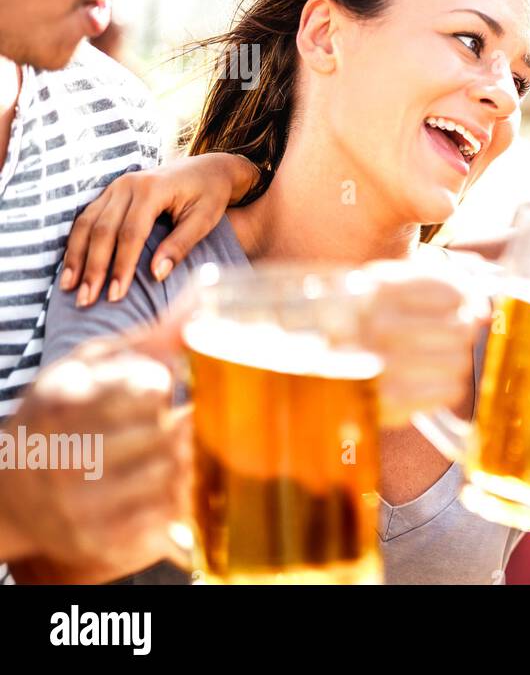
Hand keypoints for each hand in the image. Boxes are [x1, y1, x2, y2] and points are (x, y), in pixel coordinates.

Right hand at [0, 340, 189, 582]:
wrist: (11, 494)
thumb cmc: (62, 414)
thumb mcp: (89, 366)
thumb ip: (151, 335)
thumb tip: (208, 291)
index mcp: (64, 404)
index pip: (151, 388)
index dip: (164, 388)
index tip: (159, 389)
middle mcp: (66, 456)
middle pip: (168, 433)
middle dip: (182, 425)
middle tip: (178, 422)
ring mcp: (79, 504)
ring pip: (173, 473)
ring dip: (185, 460)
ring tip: (171, 450)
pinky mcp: (96, 540)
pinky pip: (165, 516)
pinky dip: (176, 498)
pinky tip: (162, 485)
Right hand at [60, 152, 259, 306]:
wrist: (207, 169)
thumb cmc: (210, 196)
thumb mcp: (204, 220)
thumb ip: (180, 245)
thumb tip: (156, 275)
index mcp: (152, 189)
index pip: (131, 233)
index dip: (121, 266)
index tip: (115, 296)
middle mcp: (128, 185)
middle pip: (102, 230)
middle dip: (93, 267)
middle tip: (86, 300)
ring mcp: (115, 186)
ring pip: (86, 223)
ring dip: (76, 257)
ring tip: (69, 287)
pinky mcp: (110, 192)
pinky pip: (86, 218)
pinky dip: (77, 243)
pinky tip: (73, 265)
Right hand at [358, 259, 491, 427]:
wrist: (299, 371)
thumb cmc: (354, 323)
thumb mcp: (380, 288)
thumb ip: (435, 286)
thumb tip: (485, 309)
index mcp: (373, 289)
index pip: (451, 290)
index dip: (465, 298)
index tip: (460, 303)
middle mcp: (376, 326)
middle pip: (460, 328)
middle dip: (460, 331)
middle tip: (445, 334)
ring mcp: (380, 368)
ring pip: (459, 361)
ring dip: (452, 360)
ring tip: (428, 359)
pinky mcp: (386, 405)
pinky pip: (450, 391)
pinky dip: (446, 386)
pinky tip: (425, 380)